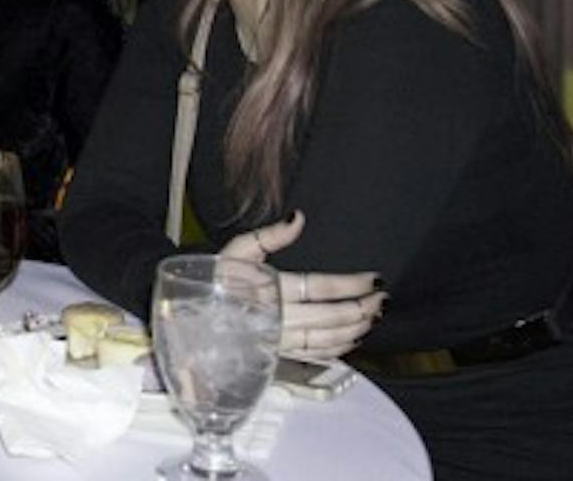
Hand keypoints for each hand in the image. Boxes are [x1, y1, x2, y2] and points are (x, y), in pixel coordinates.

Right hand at [220, 210, 384, 358]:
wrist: (190, 315)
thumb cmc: (215, 279)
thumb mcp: (236, 250)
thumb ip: (269, 235)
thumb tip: (298, 217)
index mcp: (268, 288)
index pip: (319, 287)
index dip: (349, 284)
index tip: (373, 279)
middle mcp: (276, 317)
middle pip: (328, 316)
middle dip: (361, 308)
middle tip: (382, 299)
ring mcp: (278, 339)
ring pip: (325, 339)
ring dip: (355, 329)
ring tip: (373, 317)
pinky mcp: (277, 352)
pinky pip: (313, 354)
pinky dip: (337, 348)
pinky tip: (352, 339)